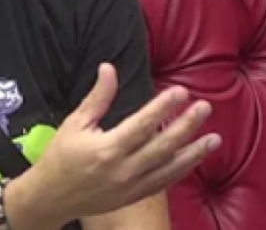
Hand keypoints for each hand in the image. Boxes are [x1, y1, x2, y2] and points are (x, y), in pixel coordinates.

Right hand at [28, 63, 219, 220]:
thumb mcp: (75, 122)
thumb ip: (98, 97)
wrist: (51, 197)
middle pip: (162, 146)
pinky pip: (163, 183)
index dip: (163, 108)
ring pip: (169, 168)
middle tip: (204, 108)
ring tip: (214, 138)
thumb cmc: (61, 156)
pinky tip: (195, 158)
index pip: (142, 125)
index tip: (181, 92)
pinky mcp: (134, 197)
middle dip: (186, 126)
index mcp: (107, 149)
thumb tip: (109, 68)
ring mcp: (131, 187)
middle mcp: (123, 170)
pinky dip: (181, 171)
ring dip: (193, 152)